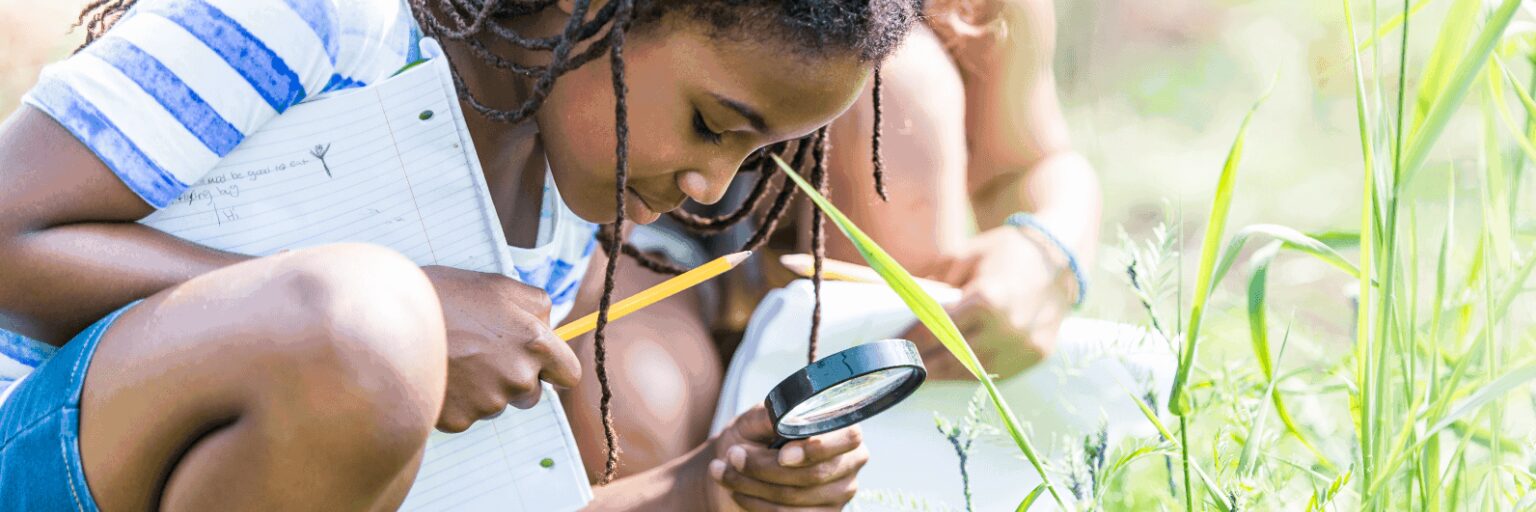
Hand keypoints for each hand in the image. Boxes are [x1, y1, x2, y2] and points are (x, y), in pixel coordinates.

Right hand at [422, 265, 581, 431]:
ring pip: (497, 403)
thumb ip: (536, 305)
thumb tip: (551, 325)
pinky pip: (467, 415)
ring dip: (483, 388)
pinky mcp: (460, 419)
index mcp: (534, 343)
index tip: (543, 365)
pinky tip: (439, 375)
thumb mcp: (498, 285)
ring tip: (454, 359)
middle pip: (531, 393)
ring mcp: (489, 402)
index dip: (555, 369)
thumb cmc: (445, 296)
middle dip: (514, 377)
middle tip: (482, 354)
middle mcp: (518, 377)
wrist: (389, 320)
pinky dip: (456, 400)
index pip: (569, 375)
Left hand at [705, 405, 867, 510]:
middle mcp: (850, 462)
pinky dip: (758, 505)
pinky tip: (739, 492)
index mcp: (843, 429)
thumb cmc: (752, 438)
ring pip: (798, 498)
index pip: (847, 439)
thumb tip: (782, 414)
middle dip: (767, 468)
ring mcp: (839, 494)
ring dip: (754, 486)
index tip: (782, 455)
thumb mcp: (755, 421)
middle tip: (733, 456)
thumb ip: (770, 415)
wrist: (739, 470)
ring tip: (722, 472)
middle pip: (816, 473)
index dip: (816, 449)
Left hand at [902, 225, 1073, 379]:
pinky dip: (969, 373)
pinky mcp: (1036, 356)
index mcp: (987, 299)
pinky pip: (995, 373)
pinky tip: (950, 371)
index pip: (936, 330)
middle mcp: (1007, 328)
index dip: (909, 341)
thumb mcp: (965, 257)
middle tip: (897, 366)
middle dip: (921, 363)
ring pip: (971, 372)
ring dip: (942, 374)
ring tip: (918, 373)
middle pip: (951, 357)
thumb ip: (935, 283)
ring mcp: (1023, 346)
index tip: (890, 344)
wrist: (1059, 260)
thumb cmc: (1006, 253)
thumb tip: (907, 306)